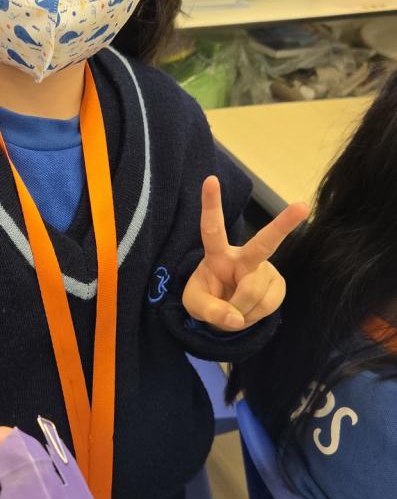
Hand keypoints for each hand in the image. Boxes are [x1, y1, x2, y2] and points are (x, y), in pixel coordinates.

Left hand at [182, 175, 306, 332]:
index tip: (210, 179)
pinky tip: (249, 310)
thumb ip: (211, 312)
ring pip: (254, 292)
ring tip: (234, 309)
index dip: (211, 204)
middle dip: (285, 223)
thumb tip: (236, 319)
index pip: (212, 228)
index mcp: (218, 254)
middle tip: (302, 207)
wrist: (226, 313)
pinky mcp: (278, 284)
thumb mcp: (195, 306)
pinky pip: (268, 305)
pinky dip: (254, 316)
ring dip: (241, 310)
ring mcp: (265, 269)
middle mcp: (245, 257)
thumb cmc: (207, 298)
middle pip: (265, 242)